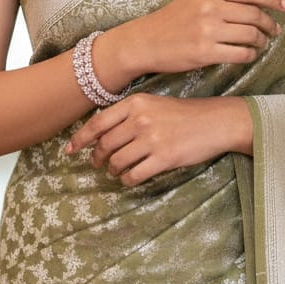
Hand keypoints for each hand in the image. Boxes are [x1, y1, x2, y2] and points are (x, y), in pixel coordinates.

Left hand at [65, 93, 253, 185]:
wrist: (215, 122)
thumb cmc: (183, 114)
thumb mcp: (153, 104)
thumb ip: (128, 115)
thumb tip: (101, 134)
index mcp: (136, 103)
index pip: (98, 122)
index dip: (80, 138)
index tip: (69, 150)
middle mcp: (141, 119)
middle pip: (105, 144)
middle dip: (97, 157)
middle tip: (97, 163)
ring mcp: (152, 139)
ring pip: (117, 161)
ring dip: (112, 170)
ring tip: (116, 171)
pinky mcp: (164, 158)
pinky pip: (134, 174)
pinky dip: (127, 179)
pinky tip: (129, 178)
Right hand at [101, 0, 284, 80]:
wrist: (145, 41)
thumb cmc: (172, 20)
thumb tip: (256, 1)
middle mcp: (210, 6)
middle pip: (254, 14)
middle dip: (270, 23)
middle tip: (275, 30)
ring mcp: (208, 30)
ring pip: (251, 34)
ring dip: (261, 41)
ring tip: (261, 43)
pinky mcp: (205, 52)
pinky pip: (240, 54)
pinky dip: (250, 55)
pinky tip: (249, 55)